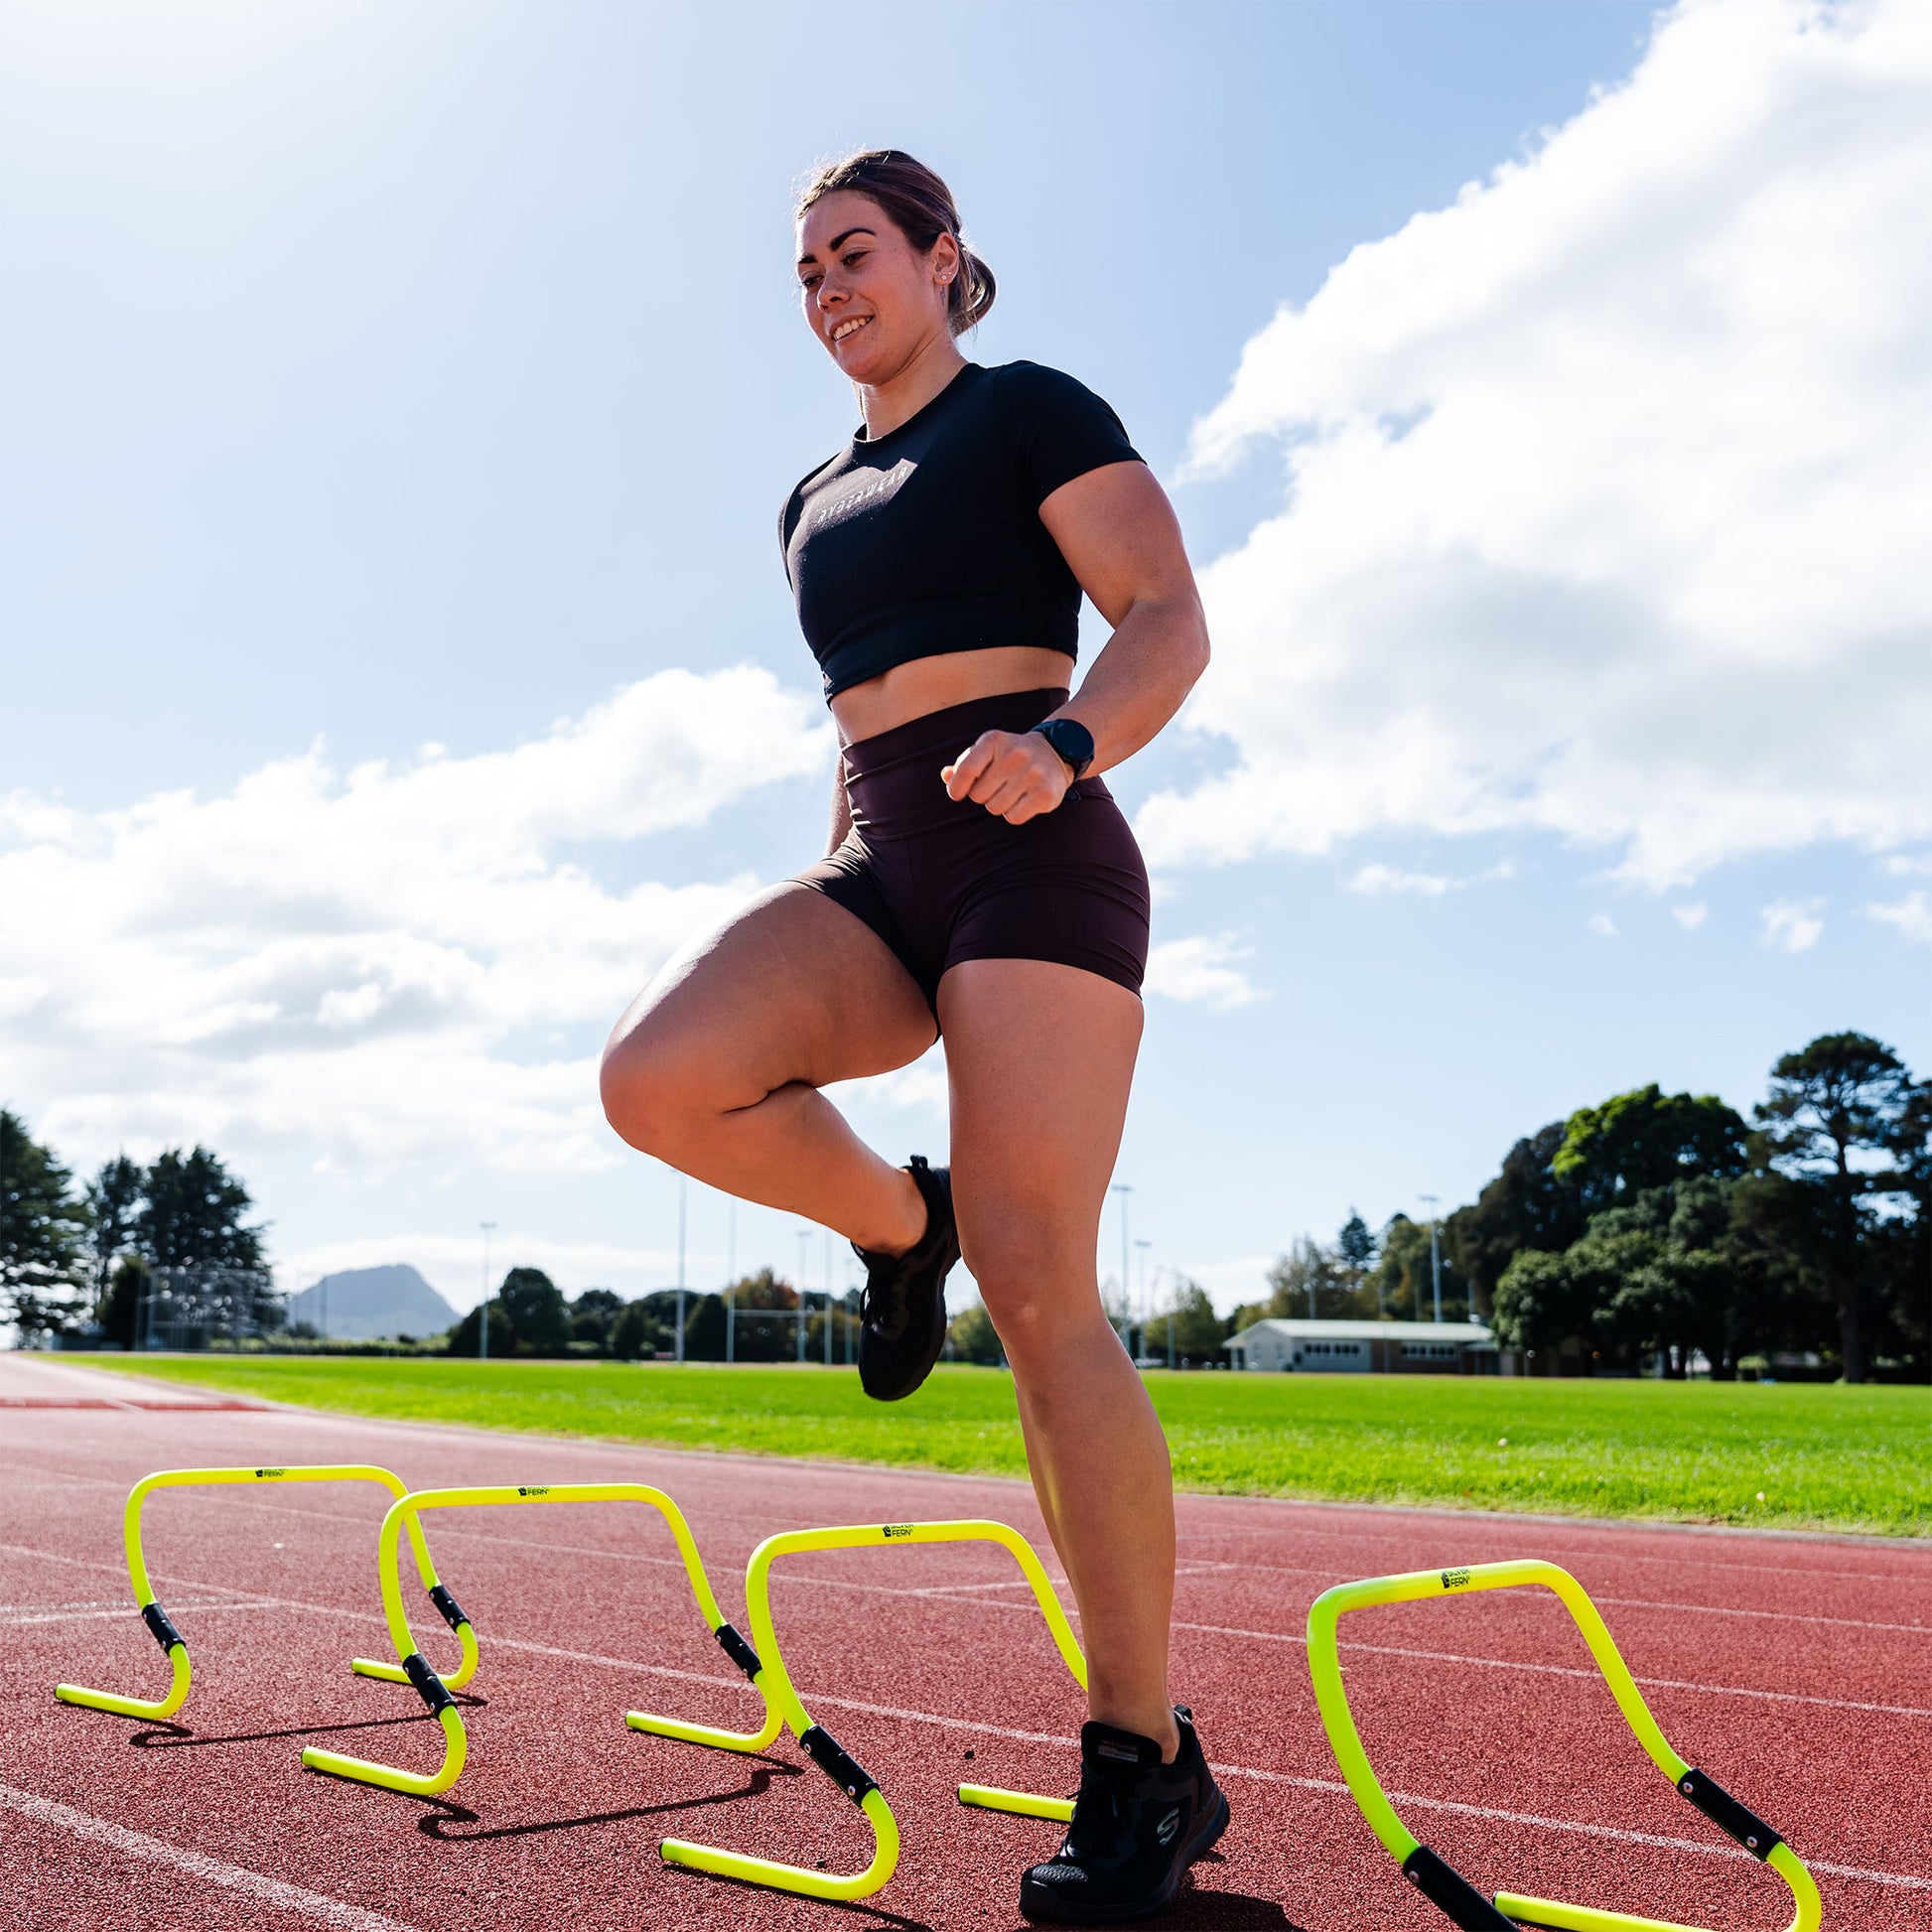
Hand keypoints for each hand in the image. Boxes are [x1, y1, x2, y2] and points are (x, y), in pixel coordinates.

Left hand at [941, 728, 1072, 823]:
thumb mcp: (987, 752)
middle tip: (997, 786)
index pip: (966, 770)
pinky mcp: (1045, 793)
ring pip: (995, 808)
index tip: (957, 794)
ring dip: (999, 805)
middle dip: (983, 796)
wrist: (1054, 753)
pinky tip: (1023, 800)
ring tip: (1012, 791)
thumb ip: (964, 764)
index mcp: (994, 740)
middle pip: (978, 795)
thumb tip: (946, 776)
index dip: (956, 787)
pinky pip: (1013, 818)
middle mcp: (1014, 754)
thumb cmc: (1009, 756)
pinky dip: (1014, 814)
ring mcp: (1032, 773)